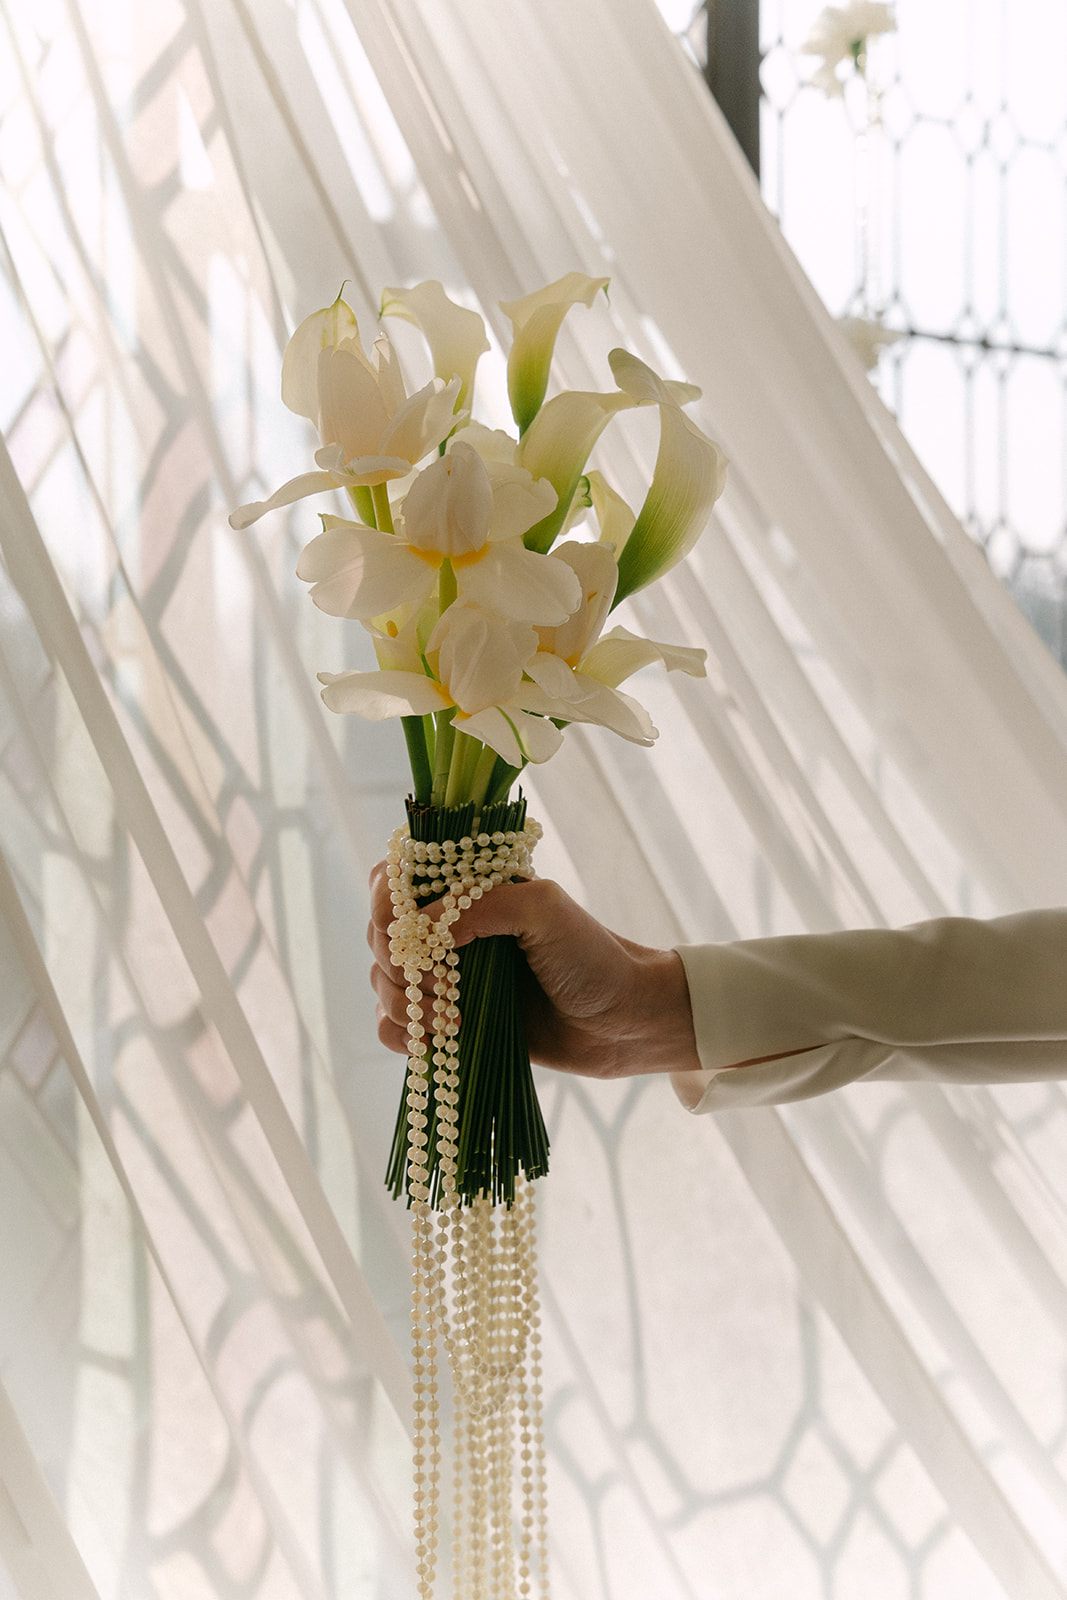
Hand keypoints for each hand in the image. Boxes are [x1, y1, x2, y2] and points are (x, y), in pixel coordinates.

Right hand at [367, 865, 700, 1078]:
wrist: (623, 1022)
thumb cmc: (591, 957)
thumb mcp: (544, 910)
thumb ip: (481, 905)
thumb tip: (419, 928)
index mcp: (467, 889)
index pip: (394, 878)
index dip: (385, 901)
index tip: (402, 929)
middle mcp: (449, 930)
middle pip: (381, 934)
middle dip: (396, 961)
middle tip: (439, 983)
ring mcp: (447, 978)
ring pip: (383, 982)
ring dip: (402, 1002)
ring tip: (450, 1018)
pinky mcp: (448, 1022)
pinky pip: (395, 1028)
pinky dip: (400, 1035)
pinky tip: (430, 1042)